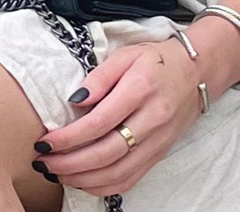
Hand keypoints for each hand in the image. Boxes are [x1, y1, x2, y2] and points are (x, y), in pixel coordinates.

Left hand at [33, 41, 200, 197]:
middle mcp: (152, 120)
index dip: (69, 137)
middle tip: (43, 163)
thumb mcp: (125, 55)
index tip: (45, 142)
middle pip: (107, 154)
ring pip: (118, 173)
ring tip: (56, 173)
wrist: (196, 73)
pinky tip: (82, 181)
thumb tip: (74, 100)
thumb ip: (99, 77)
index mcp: (140, 90)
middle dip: (70, 163)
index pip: (100, 122)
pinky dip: (103, 186)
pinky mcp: (159, 155)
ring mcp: (158, 142)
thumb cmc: (156, 60)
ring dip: (83, 179)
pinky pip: (130, 179)